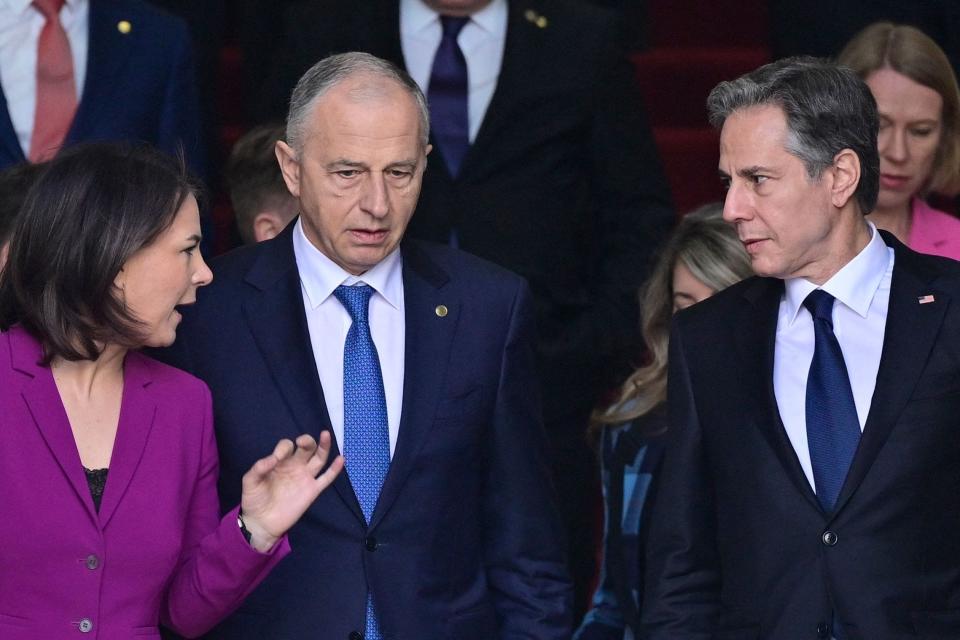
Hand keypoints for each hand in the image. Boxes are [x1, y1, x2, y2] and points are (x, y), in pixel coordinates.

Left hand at [240, 432, 343, 550]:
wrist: (261, 523)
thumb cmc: (254, 500)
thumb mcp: (250, 481)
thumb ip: (259, 468)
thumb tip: (274, 458)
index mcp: (280, 462)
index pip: (287, 446)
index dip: (283, 448)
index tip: (276, 458)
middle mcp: (295, 466)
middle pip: (306, 448)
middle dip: (306, 440)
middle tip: (301, 441)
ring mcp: (305, 478)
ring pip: (319, 459)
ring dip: (323, 446)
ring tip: (325, 435)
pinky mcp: (312, 491)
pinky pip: (326, 478)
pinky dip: (335, 469)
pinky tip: (341, 459)